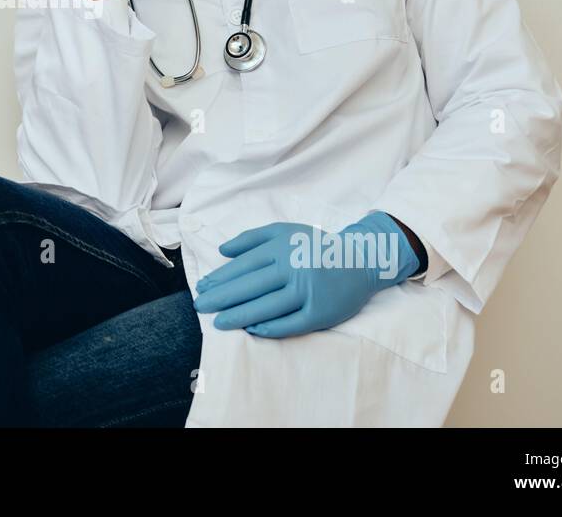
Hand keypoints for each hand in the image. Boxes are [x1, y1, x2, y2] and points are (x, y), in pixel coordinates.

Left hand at [191, 212, 421, 337]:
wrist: (360, 259)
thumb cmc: (315, 246)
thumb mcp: (284, 231)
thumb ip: (252, 238)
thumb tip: (222, 250)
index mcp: (282, 248)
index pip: (245, 265)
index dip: (221, 278)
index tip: (203, 287)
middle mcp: (293, 269)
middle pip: (251, 287)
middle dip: (222, 298)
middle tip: (200, 306)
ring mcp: (307, 292)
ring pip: (267, 307)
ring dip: (240, 316)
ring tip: (219, 322)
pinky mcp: (320, 313)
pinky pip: (291, 324)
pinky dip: (270, 328)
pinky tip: (251, 330)